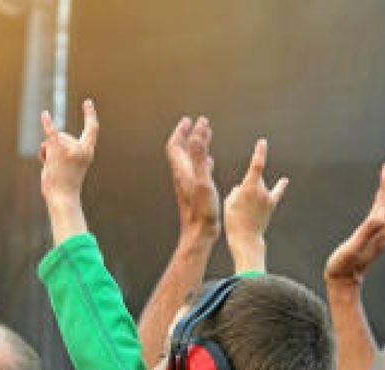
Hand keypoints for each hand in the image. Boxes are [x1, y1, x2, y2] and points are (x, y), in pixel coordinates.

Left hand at [39, 100, 98, 205]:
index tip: (87, 102)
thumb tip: (46, 143)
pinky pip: (51, 133)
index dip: (90, 115)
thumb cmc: (65, 184)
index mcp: (88, 151)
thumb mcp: (72, 165)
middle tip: (57, 167)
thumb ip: (65, 151)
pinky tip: (44, 114)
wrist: (62, 197)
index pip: (92, 129)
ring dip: (47, 152)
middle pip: (63, 135)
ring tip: (50, 167)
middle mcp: (81, 148)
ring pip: (52, 140)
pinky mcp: (58, 150)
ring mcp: (70, 148)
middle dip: (55, 148)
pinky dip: (47, 123)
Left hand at [166, 116, 220, 243]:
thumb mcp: (202, 181)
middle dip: (189, 135)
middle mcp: (183, 176)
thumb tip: (195, 136)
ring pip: (190, 159)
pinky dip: (202, 161)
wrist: (199, 234)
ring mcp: (188, 184)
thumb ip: (199, 158)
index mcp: (183, 171)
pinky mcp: (194, 192)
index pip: (176, 146)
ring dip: (197, 146)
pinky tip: (209, 163)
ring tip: (206, 137)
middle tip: (198, 124)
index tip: (189, 121)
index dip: (181, 131)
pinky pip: (197, 170)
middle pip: (182, 150)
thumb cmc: (201, 211)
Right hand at [223, 139, 288, 272]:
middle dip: (246, 187)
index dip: (260, 152)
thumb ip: (237, 191)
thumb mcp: (229, 202)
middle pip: (254, 180)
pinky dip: (280, 187)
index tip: (262, 142)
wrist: (246, 238)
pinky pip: (276, 193)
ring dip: (254, 192)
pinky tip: (284, 181)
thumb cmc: (234, 220)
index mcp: (250, 187)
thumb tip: (242, 189)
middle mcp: (262, 190)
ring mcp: (268, 198)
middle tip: (239, 205)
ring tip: (250, 203)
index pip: (257, 165)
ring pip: (261, 187)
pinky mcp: (271, 205)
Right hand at [325, 163, 384, 288]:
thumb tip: (380, 218)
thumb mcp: (351, 249)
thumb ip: (366, 233)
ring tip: (383, 180)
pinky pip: (380, 217)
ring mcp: (378, 237)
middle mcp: (382, 234)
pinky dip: (379, 204)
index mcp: (378, 232)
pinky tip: (376, 203)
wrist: (343, 285)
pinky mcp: (372, 240)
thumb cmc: (343, 268)